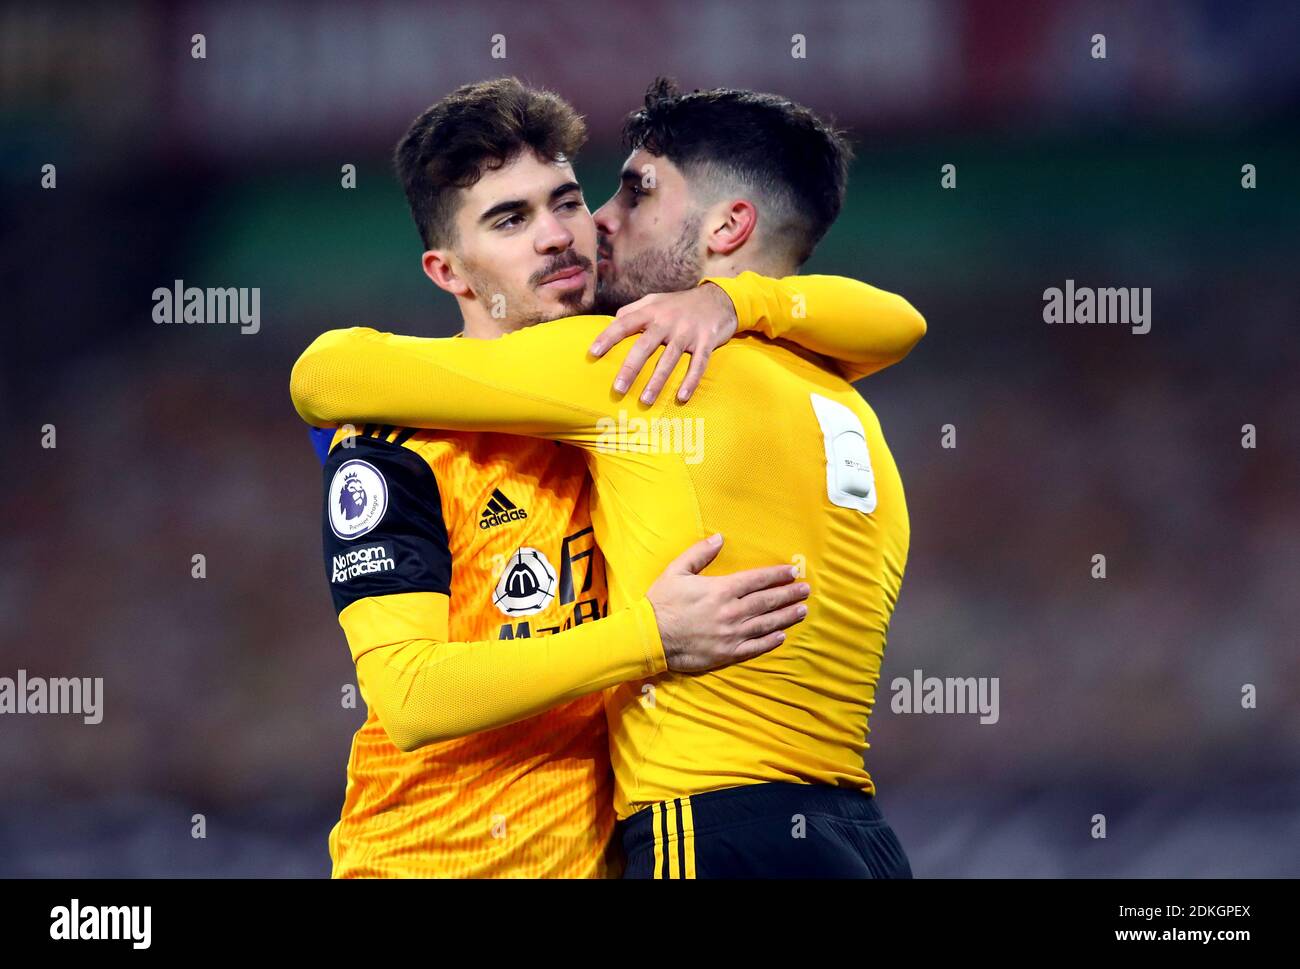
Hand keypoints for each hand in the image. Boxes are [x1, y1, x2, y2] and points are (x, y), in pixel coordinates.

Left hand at [588, 282, 737, 404]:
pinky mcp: (707, 341)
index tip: (593, 353)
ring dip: (657, 381)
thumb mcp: (655, 301)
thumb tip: (611, 322)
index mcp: (652, 311)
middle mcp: (668, 321)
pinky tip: (682, 397)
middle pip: (645, 346)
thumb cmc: (680, 304)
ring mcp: (688, 332)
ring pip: (669, 359)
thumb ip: (633, 310)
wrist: (720, 298)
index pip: (625, 323)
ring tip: (645, 401)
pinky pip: (698, 364)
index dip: (608, 337)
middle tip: (618, 389)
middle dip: (630, 368)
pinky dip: (691, 381)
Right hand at [646, 534, 808, 672]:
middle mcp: (731, 611)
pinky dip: (770, 642)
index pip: (757, 580)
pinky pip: (754, 647)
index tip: (793, 572)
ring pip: (766, 624)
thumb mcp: (677, 570)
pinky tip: (781, 636)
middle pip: (767, 601)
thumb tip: (720, 538)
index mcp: (721, 590)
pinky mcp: (726, 653)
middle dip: (789, 595)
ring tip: (802, 611)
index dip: (777, 575)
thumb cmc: (661, 602)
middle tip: (806, 591)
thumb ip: (700, 553)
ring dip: (786, 617)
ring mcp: (731, 634)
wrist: (649, 637)